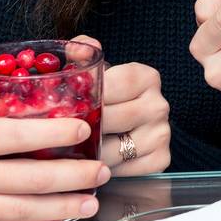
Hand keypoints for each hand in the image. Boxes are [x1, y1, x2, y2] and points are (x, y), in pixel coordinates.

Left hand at [67, 35, 170, 175]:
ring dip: (90, 154)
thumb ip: (83, 52)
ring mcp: (162, 133)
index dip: (83, 98)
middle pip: (111, 120)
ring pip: (114, 150)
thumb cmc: (106, 93)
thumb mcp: (95, 68)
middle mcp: (159, 104)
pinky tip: (95, 162)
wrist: (127, 120)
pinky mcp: (162, 159)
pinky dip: (107, 170)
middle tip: (58, 133)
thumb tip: (78, 49)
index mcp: (146, 77)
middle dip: (81, 128)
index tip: (62, 106)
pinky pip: (127, 171)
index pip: (110, 88)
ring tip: (70, 151)